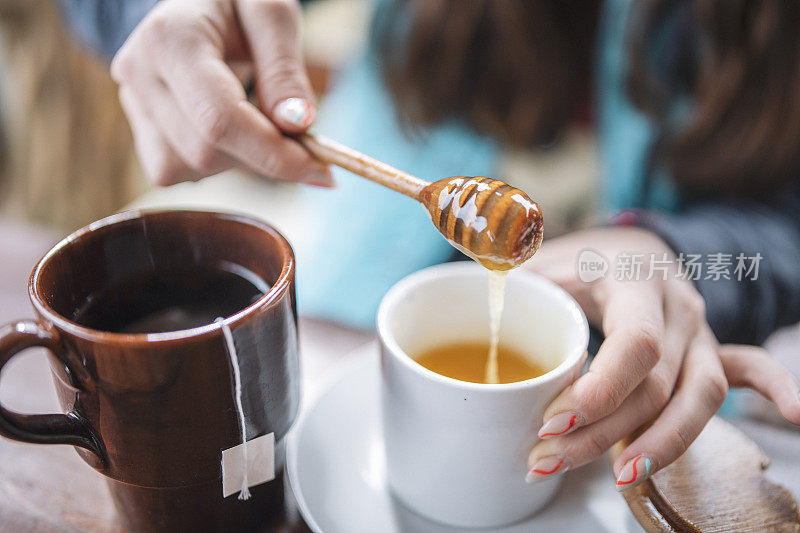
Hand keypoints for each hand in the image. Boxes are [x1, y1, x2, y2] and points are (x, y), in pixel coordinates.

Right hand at [111, 0, 332, 186]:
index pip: (220, 118)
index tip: (318, 167)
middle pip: (206, 150)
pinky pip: (179, 171)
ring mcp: (133, 105)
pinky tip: (232, 131)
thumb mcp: (270, 14)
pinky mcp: (140, 132)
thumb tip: (298, 124)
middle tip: (303, 143)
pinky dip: (217, 163)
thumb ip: (284, 69)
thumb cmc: (237, 6)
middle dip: (263, 156)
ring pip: (192, 168)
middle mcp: (139, 73)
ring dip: (241, 160)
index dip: (272, 153)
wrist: (196, 5)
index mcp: (171, 38)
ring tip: (258, 119)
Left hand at [523, 227, 799, 488]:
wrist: (628, 246)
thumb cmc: (579, 258)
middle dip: (606, 431)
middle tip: (549, 459)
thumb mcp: (541, 260)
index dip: (600, 389)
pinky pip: (749, 369)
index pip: (635, 342)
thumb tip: (475, 298)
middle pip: (658, 383)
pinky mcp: (709, 348)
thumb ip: (513, 283)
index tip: (555, 421)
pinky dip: (774, 390)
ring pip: (700, 394)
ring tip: (619, 477)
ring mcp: (699, 329)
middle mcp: (676, 306)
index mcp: (633, 279)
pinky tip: (795, 417)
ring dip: (663, 442)